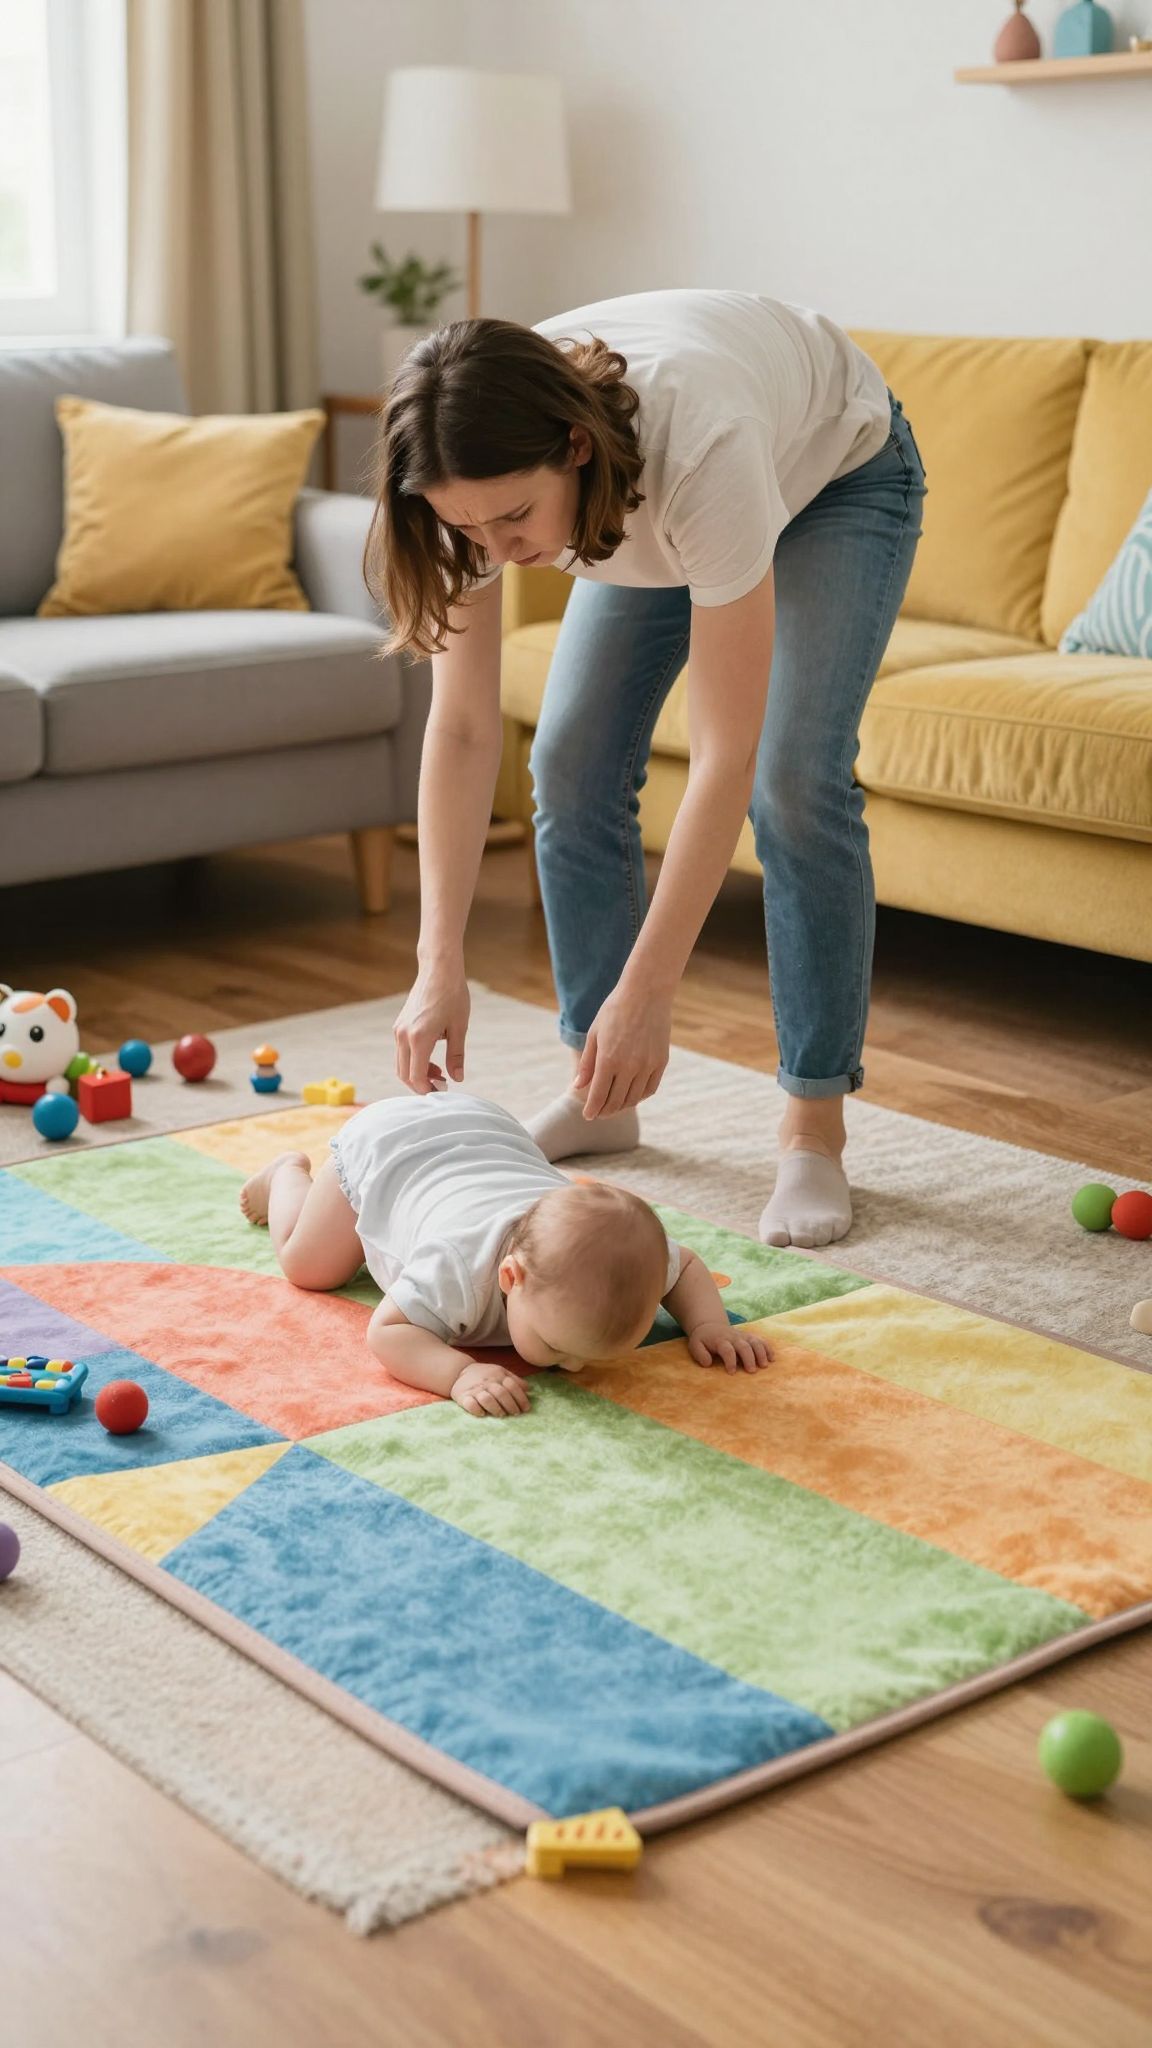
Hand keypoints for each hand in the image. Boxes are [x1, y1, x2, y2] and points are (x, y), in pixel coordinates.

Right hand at [394, 961, 469, 1093]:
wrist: (439, 969)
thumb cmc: (453, 995)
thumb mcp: (460, 1028)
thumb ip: (456, 1056)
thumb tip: (457, 1078)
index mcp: (419, 1038)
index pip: (416, 1076)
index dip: (428, 1089)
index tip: (443, 1090)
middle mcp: (403, 1036)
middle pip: (404, 1074)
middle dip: (421, 1085)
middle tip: (442, 1085)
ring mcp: (398, 1030)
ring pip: (400, 1064)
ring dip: (417, 1073)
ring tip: (440, 1072)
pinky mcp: (399, 1026)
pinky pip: (401, 1052)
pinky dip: (413, 1061)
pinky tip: (431, 1057)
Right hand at [451, 1361, 531, 1417]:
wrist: (459, 1372)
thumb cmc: (485, 1375)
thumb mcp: (501, 1372)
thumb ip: (515, 1380)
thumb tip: (528, 1389)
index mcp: (498, 1375)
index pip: (512, 1385)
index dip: (521, 1398)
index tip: (526, 1409)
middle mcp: (487, 1382)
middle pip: (501, 1393)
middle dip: (511, 1405)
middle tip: (515, 1414)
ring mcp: (475, 1390)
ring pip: (486, 1399)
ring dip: (496, 1408)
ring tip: (501, 1414)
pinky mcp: (463, 1397)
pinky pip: (470, 1405)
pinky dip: (477, 1410)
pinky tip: (482, 1414)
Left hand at [574, 983, 672, 1118]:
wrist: (646, 993)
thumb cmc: (615, 1010)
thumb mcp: (594, 1034)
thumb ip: (587, 1063)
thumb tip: (577, 1087)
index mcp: (608, 1059)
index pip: (598, 1096)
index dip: (592, 1110)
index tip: (587, 1116)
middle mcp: (628, 1066)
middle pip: (616, 1102)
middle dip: (605, 1111)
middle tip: (599, 1113)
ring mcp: (647, 1065)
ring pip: (633, 1098)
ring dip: (622, 1106)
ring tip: (613, 1106)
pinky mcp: (661, 1062)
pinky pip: (649, 1089)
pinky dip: (639, 1096)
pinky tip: (632, 1095)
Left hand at [687, 1322, 772, 1373]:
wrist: (710, 1326)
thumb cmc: (703, 1340)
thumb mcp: (695, 1345)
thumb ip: (700, 1354)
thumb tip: (708, 1363)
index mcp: (720, 1340)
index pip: (727, 1350)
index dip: (730, 1361)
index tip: (731, 1373)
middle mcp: (733, 1337)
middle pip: (744, 1346)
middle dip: (749, 1358)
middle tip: (751, 1371)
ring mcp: (743, 1336)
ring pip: (755, 1342)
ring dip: (761, 1353)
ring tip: (764, 1366)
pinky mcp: (749, 1337)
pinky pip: (761, 1340)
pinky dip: (767, 1348)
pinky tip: (772, 1358)